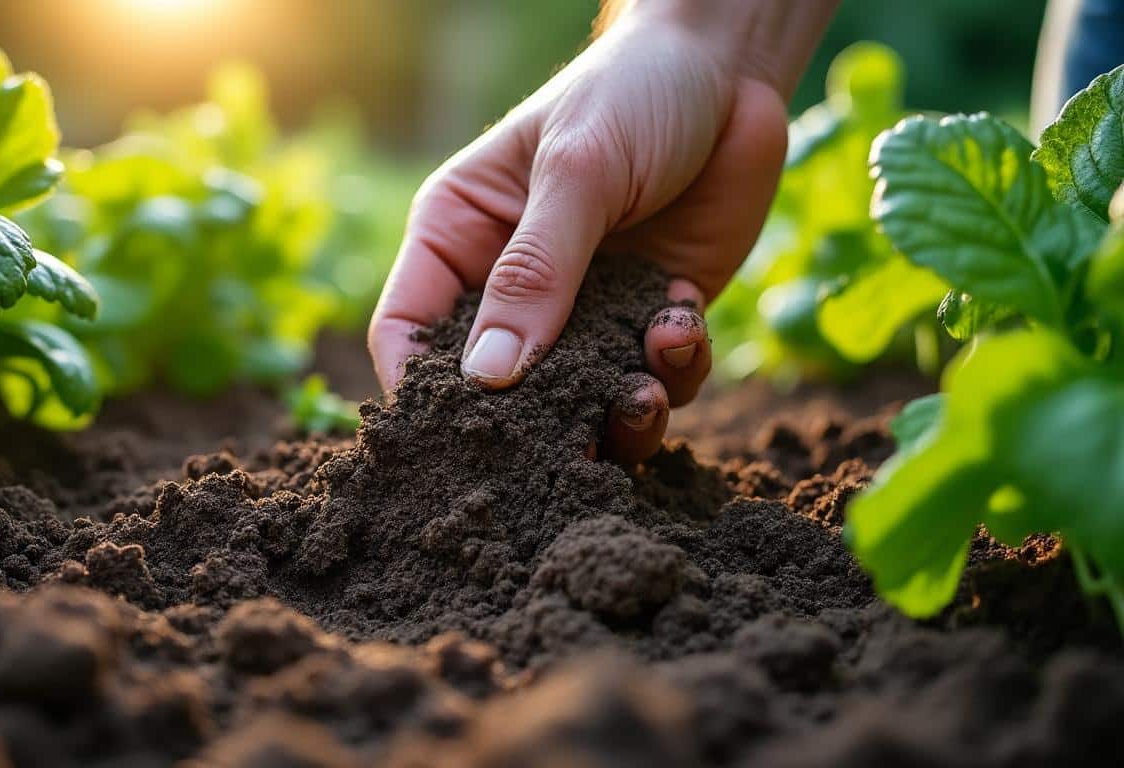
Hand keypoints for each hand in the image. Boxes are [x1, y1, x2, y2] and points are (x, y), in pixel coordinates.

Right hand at [368, 4, 794, 462]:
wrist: (732, 70)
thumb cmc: (631, 93)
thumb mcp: (577, 170)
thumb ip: (535, 271)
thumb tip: (487, 378)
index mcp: (458, 237)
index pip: (406, 331)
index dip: (421, 391)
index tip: (458, 435)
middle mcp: (510, 284)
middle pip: (494, 388)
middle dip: (533, 423)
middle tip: (571, 447)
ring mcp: (582, 308)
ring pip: (579, 399)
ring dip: (614, 409)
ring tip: (642, 393)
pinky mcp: (648, 317)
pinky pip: (652, 378)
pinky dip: (671, 371)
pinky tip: (681, 325)